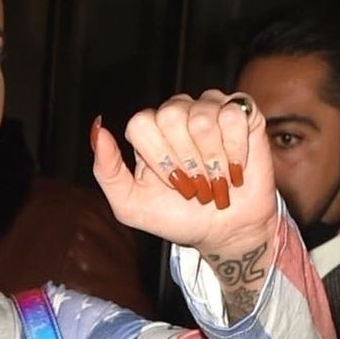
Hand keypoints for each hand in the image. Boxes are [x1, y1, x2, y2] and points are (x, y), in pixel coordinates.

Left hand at [90, 91, 277, 257]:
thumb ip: (107, 171)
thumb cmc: (176, 217)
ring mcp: (209, 108)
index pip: (141, 123)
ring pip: (202, 117)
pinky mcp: (242, 111)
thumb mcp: (130, 205)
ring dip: (211, 160)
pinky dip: (235, 149)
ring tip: (215, 179)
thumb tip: (97, 129)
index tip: (171, 183)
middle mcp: (176, 113)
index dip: (157, 156)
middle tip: (195, 183)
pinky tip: (235, 167)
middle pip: (170, 115)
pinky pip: (234, 114)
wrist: (223, 230)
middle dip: (184, 159)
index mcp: (147, 131)